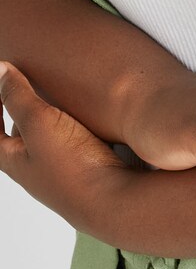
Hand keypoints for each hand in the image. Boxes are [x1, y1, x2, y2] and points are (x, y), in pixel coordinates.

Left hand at [0, 61, 132, 234]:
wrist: (112, 197)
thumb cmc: (72, 166)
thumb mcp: (39, 122)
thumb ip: (18, 96)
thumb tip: (0, 71)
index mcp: (13, 159)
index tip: (0, 83)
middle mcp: (33, 166)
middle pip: (17, 134)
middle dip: (19, 109)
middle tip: (26, 85)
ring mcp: (58, 168)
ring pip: (47, 136)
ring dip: (49, 116)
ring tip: (58, 95)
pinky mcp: (83, 166)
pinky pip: (70, 140)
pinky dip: (71, 124)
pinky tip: (86, 114)